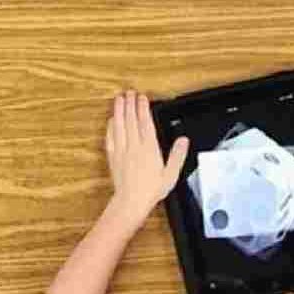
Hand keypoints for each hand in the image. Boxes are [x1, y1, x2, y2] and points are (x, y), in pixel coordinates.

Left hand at [105, 90, 189, 223]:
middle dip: (130, 104)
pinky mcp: (113, 156)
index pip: (145, 122)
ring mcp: (121, 150)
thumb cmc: (151, 190)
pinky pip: (110, 137)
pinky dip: (110, 126)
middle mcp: (134, 146)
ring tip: (119, 99)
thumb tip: (183, 141)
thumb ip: (177, 155)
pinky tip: (111, 119)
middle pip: (131, 119)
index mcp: (149, 149)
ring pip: (119, 125)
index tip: (143, 97)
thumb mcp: (171, 174)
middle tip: (130, 92)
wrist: (131, 202)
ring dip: (119, 110)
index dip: (143, 108)